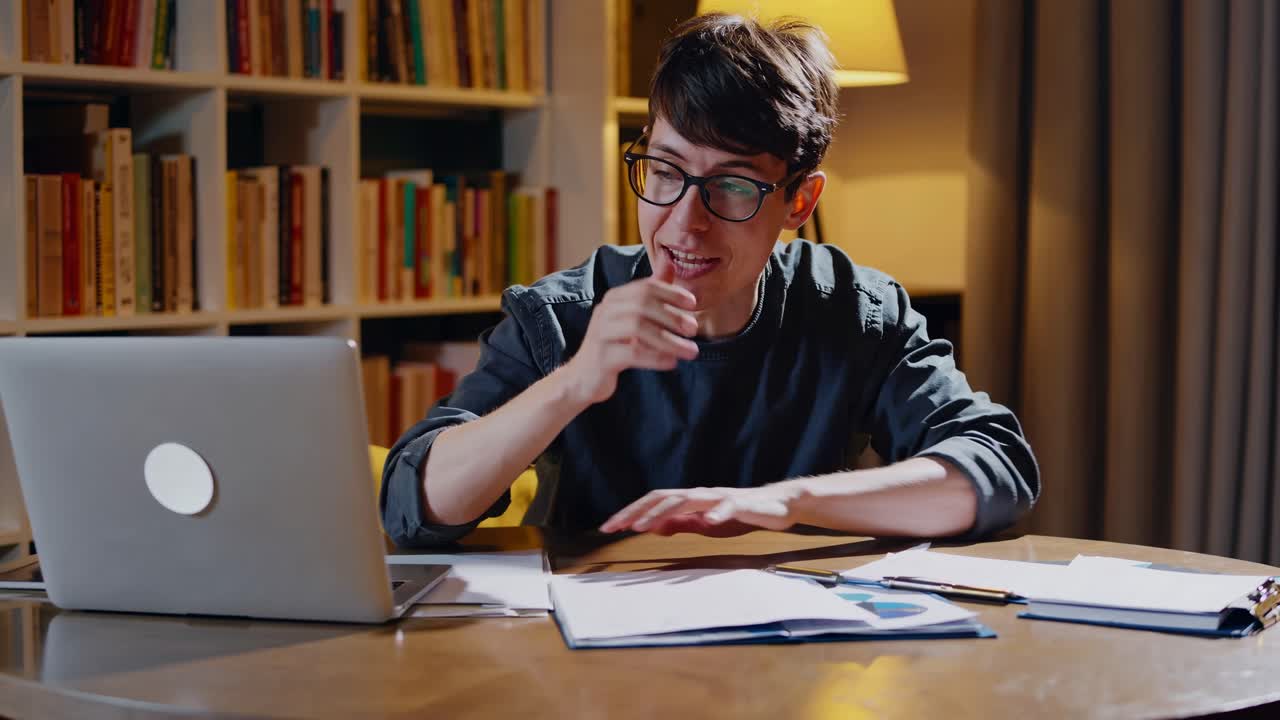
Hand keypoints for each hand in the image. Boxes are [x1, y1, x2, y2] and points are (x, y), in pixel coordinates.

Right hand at [562, 260, 698, 404]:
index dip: (671, 293)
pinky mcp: (601, 357)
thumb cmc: (614, 344)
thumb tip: (670, 261)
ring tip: (691, 351)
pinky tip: (672, 363)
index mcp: (614, 298)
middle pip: (642, 305)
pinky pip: (632, 353)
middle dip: (672, 316)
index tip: (693, 304)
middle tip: (694, 328)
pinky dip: (656, 358)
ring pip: (638, 328)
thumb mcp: (632, 316)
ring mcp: (600, 333)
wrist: (584, 377)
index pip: (645, 287)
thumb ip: (651, 290)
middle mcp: (605, 311)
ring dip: (669, 340)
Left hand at [599, 484, 806, 534]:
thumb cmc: (739, 514)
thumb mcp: (704, 523)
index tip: (609, 528)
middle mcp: (700, 494)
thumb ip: (682, 523)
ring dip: (664, 512)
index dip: (630, 512)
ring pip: (687, 499)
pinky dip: (716, 513)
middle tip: (615, 527)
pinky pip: (728, 507)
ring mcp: (720, 497)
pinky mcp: (741, 503)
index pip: (653, 502)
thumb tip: (654, 527)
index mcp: (690, 500)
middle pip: (663, 497)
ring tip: (644, 526)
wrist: (777, 505)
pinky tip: (707, 522)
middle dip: (637, 511)